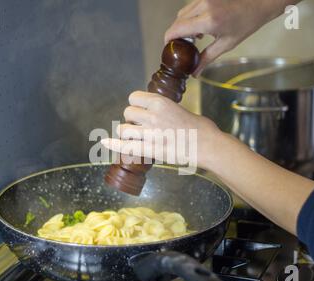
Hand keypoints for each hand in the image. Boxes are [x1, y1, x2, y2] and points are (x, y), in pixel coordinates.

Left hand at [101, 91, 221, 169]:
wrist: (208, 145)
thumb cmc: (199, 128)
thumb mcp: (180, 109)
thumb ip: (163, 110)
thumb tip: (151, 113)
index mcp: (161, 102)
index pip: (134, 98)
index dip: (135, 105)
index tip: (140, 111)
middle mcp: (153, 116)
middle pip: (128, 113)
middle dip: (131, 120)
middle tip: (142, 127)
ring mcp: (151, 134)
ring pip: (124, 129)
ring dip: (127, 133)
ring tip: (136, 137)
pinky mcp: (152, 150)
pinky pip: (126, 147)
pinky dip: (113, 144)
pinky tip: (105, 142)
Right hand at [165, 0, 297, 75]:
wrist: (261, 1)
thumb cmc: (247, 22)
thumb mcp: (227, 44)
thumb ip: (206, 58)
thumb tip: (195, 73)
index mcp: (209, 21)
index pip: (177, 29)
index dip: (168, 38)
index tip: (168, 47)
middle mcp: (204, 6)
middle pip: (178, 20)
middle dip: (176, 33)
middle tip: (182, 46)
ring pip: (183, 12)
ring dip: (184, 24)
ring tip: (195, 37)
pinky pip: (191, 6)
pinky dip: (191, 16)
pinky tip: (201, 26)